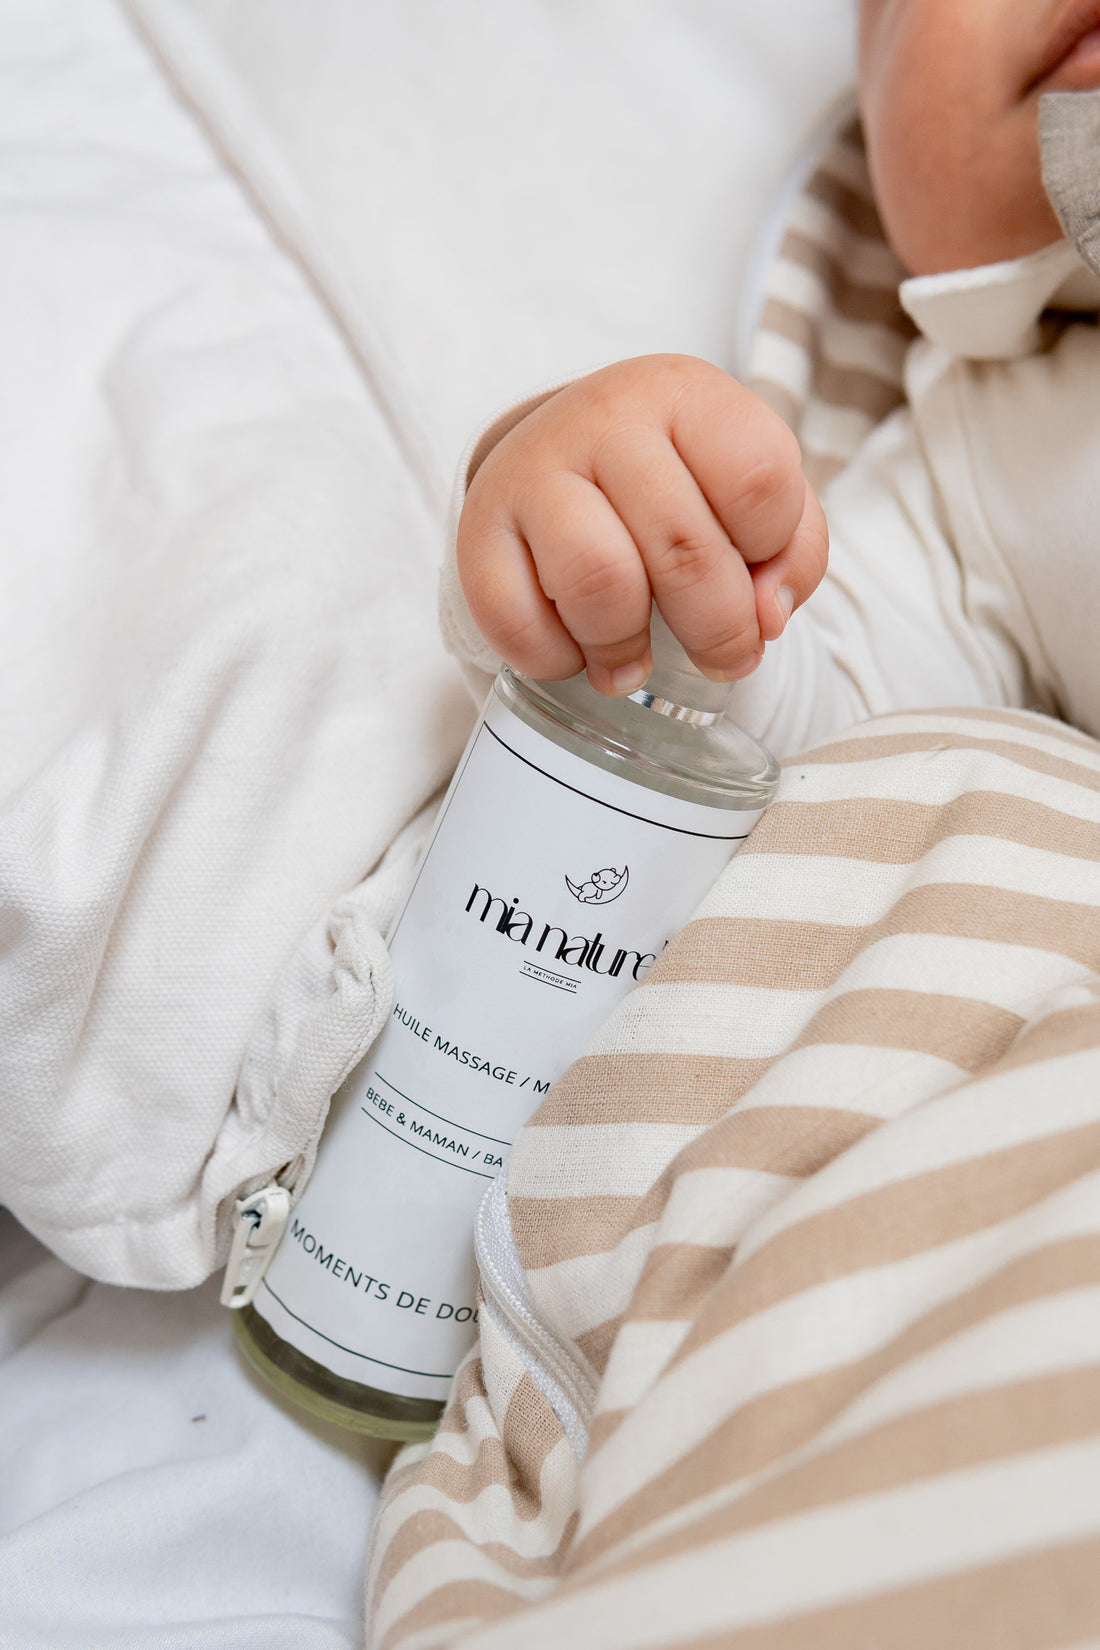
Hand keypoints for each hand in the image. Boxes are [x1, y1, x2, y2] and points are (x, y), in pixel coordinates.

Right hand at [456, 354, 827, 695]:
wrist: (560, 454)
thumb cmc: (676, 485)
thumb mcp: (750, 494)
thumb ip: (790, 553)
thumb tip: (764, 619)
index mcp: (684, 395)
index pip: (758, 478)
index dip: (770, 548)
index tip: (755, 567)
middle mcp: (604, 418)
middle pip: (683, 547)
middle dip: (717, 630)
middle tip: (722, 659)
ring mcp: (532, 472)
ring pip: (598, 581)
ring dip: (627, 648)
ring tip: (635, 663)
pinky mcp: (478, 533)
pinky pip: (518, 622)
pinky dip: (555, 661)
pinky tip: (574, 650)